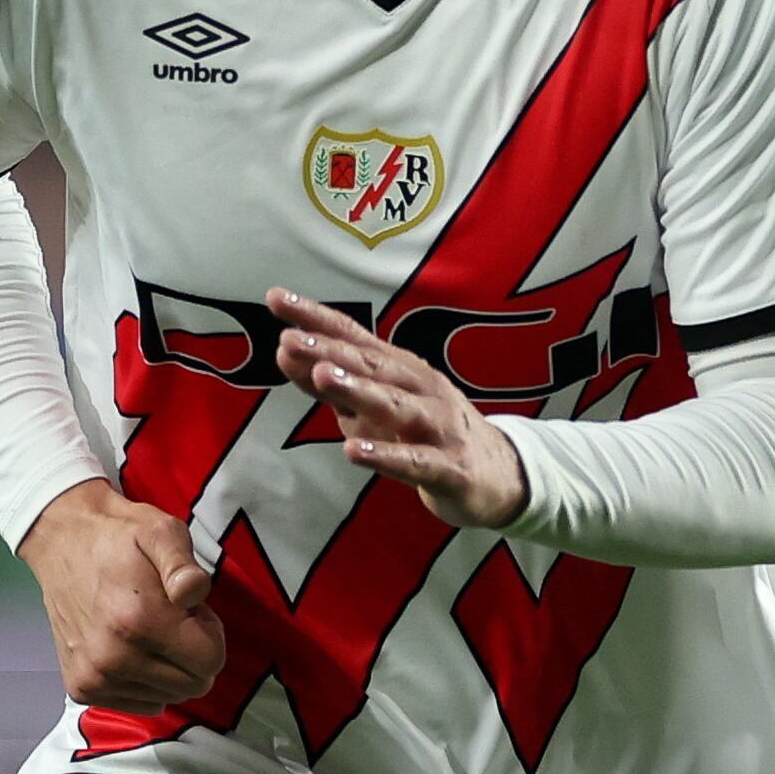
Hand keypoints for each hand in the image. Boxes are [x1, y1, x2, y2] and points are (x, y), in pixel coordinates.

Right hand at [18, 479, 229, 710]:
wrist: (61, 541)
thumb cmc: (118, 537)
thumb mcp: (161, 532)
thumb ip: (183, 565)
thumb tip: (193, 593)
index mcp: (138, 620)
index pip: (211, 661)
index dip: (210, 632)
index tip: (189, 611)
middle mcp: (114, 657)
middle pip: (193, 685)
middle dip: (192, 652)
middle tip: (170, 618)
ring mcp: (95, 677)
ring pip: (169, 696)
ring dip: (168, 667)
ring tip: (146, 628)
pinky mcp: (82, 688)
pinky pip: (142, 704)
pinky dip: (146, 681)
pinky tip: (130, 647)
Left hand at [270, 288, 528, 532]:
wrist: (498, 476)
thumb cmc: (424, 433)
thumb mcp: (373, 406)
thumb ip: (329, 383)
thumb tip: (282, 351)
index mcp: (399, 369)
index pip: (352, 336)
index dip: (315, 317)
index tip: (276, 298)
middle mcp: (420, 388)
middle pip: (371, 365)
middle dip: (330, 350)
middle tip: (289, 339)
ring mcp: (438, 426)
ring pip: (394, 405)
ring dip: (358, 390)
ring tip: (321, 377)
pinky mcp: (449, 467)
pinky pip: (414, 461)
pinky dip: (384, 456)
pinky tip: (352, 452)